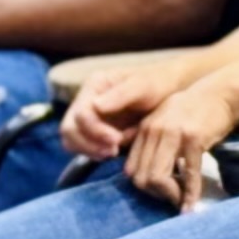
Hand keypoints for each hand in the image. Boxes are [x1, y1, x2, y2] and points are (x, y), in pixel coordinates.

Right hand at [60, 62, 182, 160]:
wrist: (168, 92)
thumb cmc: (157, 85)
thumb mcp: (143, 86)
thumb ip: (121, 94)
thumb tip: (95, 106)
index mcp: (94, 85)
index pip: (80, 114)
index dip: (95, 131)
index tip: (116, 140)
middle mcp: (86, 100)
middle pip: (69, 129)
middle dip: (89, 143)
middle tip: (113, 151)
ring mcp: (89, 116)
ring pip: (71, 140)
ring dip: (90, 150)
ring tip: (114, 152)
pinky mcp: (95, 130)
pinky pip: (83, 147)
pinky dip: (94, 153)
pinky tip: (114, 152)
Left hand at [124, 75, 238, 212]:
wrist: (221, 93)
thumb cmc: (195, 109)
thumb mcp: (166, 119)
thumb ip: (152, 140)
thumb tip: (142, 171)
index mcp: (145, 129)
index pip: (130, 169)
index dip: (143, 186)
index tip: (160, 191)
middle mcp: (154, 131)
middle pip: (140, 177)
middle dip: (155, 194)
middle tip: (172, 197)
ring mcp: (172, 135)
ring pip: (156, 178)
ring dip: (169, 196)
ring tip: (180, 201)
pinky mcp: (193, 140)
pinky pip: (188, 175)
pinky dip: (190, 195)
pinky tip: (192, 207)